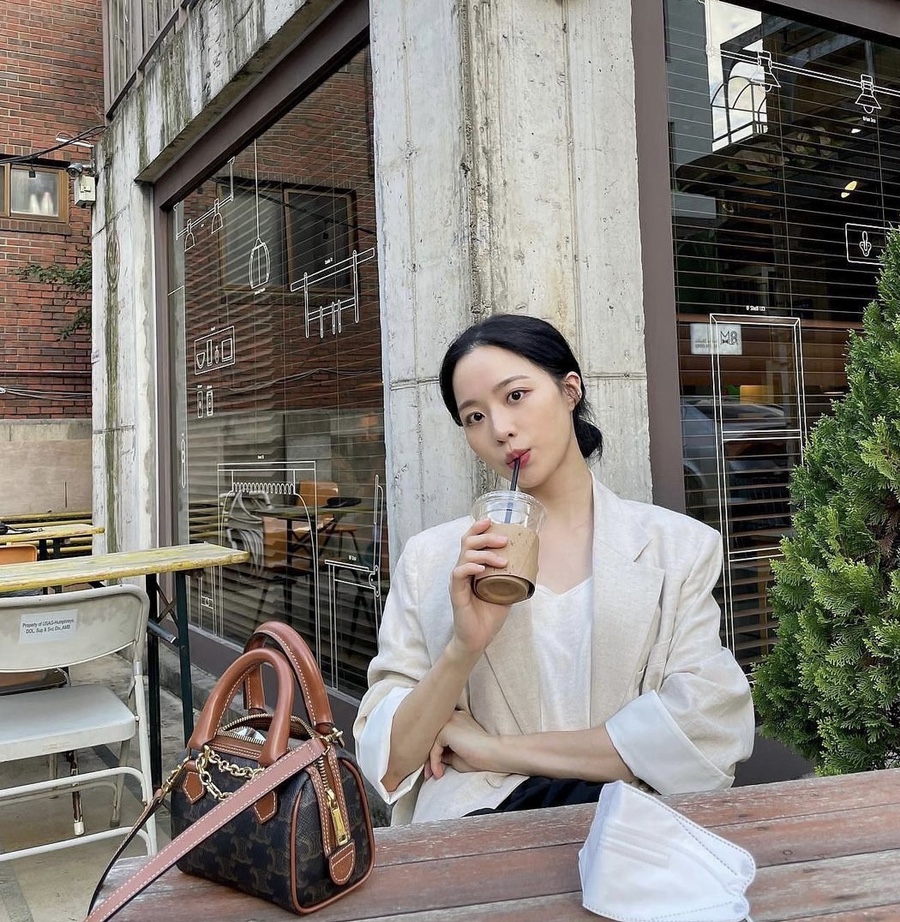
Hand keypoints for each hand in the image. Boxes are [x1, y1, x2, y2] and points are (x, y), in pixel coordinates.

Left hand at [425, 710, 495, 779]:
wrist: (493, 754)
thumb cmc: (480, 757)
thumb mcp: (456, 755)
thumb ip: (444, 752)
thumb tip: (431, 758)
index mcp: (457, 720)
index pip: (439, 734)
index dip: (435, 752)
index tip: (435, 767)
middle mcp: (452, 717)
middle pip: (433, 737)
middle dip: (429, 756)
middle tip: (429, 773)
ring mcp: (449, 721)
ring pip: (431, 742)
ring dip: (430, 761)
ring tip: (434, 775)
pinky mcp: (446, 730)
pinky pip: (434, 748)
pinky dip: (434, 762)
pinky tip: (439, 772)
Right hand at [448, 518, 511, 655]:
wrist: (478, 639)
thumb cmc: (489, 615)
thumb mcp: (506, 591)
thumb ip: (514, 577)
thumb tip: (532, 564)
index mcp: (472, 567)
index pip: (471, 541)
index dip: (478, 528)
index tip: (492, 520)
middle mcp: (463, 570)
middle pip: (468, 543)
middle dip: (486, 537)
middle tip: (504, 541)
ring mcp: (458, 581)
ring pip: (465, 556)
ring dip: (485, 554)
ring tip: (502, 561)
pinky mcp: (456, 593)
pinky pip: (459, 574)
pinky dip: (470, 568)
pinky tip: (482, 569)